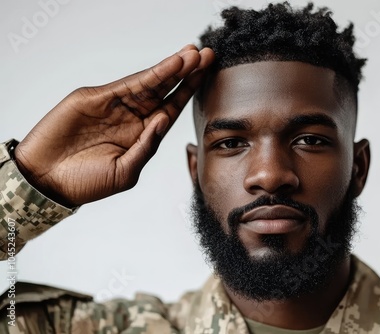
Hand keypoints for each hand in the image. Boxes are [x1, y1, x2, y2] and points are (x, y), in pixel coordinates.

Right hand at [14, 45, 214, 206]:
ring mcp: (116, 106)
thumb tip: (163, 120)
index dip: (189, 92)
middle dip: (187, 73)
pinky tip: (170, 64)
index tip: (206, 75)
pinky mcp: (97, 98)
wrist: (46, 181)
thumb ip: (146, 147)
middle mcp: (133, 117)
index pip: (172, 109)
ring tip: (192, 54)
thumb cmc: (86, 183)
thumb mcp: (125, 172)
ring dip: (172, 68)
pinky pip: (129, 84)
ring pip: (151, 83)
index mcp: (143, 136)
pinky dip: (151, 74)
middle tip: (207, 56)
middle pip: (166, 91)